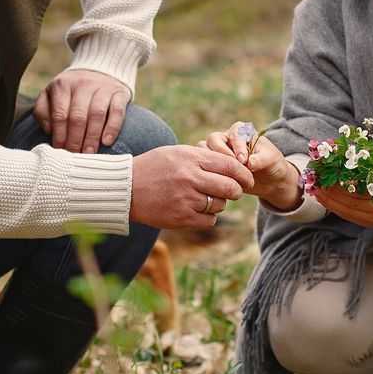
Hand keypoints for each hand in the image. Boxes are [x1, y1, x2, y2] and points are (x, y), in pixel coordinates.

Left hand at [34, 68, 130, 152]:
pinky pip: (117, 111)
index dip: (59, 135)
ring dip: (92, 137)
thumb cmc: (71, 91)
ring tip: (89, 154)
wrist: (99, 69)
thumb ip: (43, 111)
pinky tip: (107, 142)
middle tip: (74, 156)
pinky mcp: (119, 92)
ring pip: (97, 114)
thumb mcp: (51, 94)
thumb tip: (48, 130)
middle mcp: (82, 84)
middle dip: (75, 139)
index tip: (59, 151)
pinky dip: (112, 127)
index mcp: (63, 85)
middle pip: (78, 116)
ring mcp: (102, 87)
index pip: (60, 114)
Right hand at [129, 145, 255, 228]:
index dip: (244, 174)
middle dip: (237, 191)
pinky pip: (209, 220)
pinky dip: (208, 216)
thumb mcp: (178, 153)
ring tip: (205, 198)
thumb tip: (233, 165)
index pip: (231, 166)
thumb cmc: (154, 167)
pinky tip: (197, 209)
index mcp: (192, 159)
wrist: (125, 188)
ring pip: (220, 205)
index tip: (247, 180)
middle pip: (231, 188)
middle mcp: (190, 179)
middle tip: (234, 192)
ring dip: (219, 204)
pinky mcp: (181, 218)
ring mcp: (186, 200)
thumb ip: (204, 157)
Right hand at [201, 122, 299, 210]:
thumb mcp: (271, 161)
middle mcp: (226, 138)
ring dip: (213, 164)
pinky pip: (204, 166)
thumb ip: (260, 160)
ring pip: (205, 152)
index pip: (234, 134)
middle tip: (232, 170)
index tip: (244, 161)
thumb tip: (249, 163)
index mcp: (241, 131)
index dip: (238, 147)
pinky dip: (209, 174)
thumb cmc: (272, 165)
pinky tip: (219, 183)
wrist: (269, 180)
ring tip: (227, 177)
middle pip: (213, 141)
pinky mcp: (213, 165)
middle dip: (222, 156)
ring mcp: (218, 152)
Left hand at [312, 169, 372, 227]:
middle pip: (353, 200)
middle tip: (318, 181)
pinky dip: (334, 206)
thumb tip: (336, 153)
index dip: (343, 181)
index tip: (329, 172)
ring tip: (316, 189)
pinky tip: (323, 198)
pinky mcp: (371, 224)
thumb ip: (364, 163)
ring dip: (329, 200)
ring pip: (348, 210)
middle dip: (332, 191)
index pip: (362, 186)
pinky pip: (348, 215)